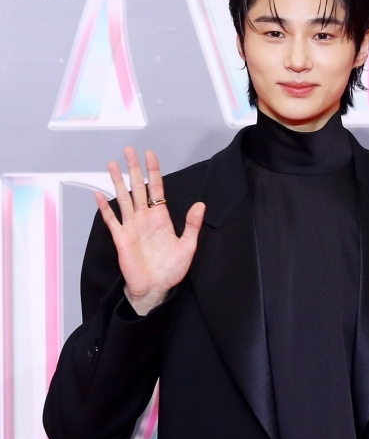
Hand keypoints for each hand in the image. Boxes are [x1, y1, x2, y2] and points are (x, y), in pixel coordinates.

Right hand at [95, 147, 204, 314]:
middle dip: (134, 169)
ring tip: (112, 164)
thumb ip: (192, 225)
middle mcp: (145, 218)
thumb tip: (200, 204)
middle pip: (138, 188)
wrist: (155, 288)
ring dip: (118, 182)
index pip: (156, 189)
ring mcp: (131, 227)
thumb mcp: (188, 246)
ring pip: (123, 199)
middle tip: (129, 150)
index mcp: (161, 218)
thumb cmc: (171, 270)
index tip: (150, 155)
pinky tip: (98, 194)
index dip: (153, 171)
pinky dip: (104, 207)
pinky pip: (111, 220)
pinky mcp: (121, 238)